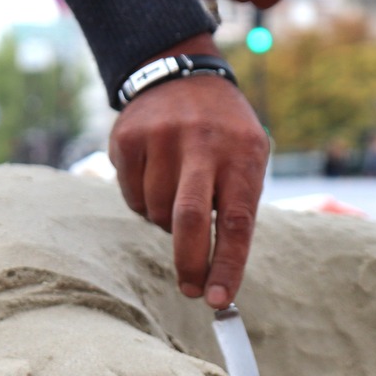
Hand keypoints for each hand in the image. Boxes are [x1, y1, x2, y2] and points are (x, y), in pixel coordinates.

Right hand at [109, 53, 268, 308]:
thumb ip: (236, 206)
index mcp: (241, 153)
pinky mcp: (128, 139)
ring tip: (177, 194)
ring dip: (166, 223)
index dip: (226, 265)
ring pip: (157, 213)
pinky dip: (144, 203)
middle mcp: (202, 142)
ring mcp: (161, 138)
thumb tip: (217, 273)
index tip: (218, 300)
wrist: (180, 75)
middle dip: (190, 264)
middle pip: (189, 219)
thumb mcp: (248, 157)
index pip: (236, 221)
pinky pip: (132, 198)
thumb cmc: (223, 134)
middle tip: (192, 289)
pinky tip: (155, 177)